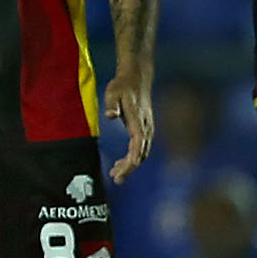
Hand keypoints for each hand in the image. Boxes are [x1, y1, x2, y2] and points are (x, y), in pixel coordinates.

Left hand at [104, 65, 155, 181]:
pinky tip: (121, 163)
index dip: (133, 157)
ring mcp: (147, 128)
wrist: (137, 78)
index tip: (127, 169)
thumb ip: (111, 104)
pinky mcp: (145, 129)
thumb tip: (109, 115)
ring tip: (115, 174)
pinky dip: (132, 157)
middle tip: (116, 179)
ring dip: (130, 165)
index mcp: (138, 120)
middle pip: (140, 152)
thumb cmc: (122, 85)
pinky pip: (141, 148)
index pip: (138, 142)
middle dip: (129, 167)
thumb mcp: (113, 92)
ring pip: (141, 152)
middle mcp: (146, 126)